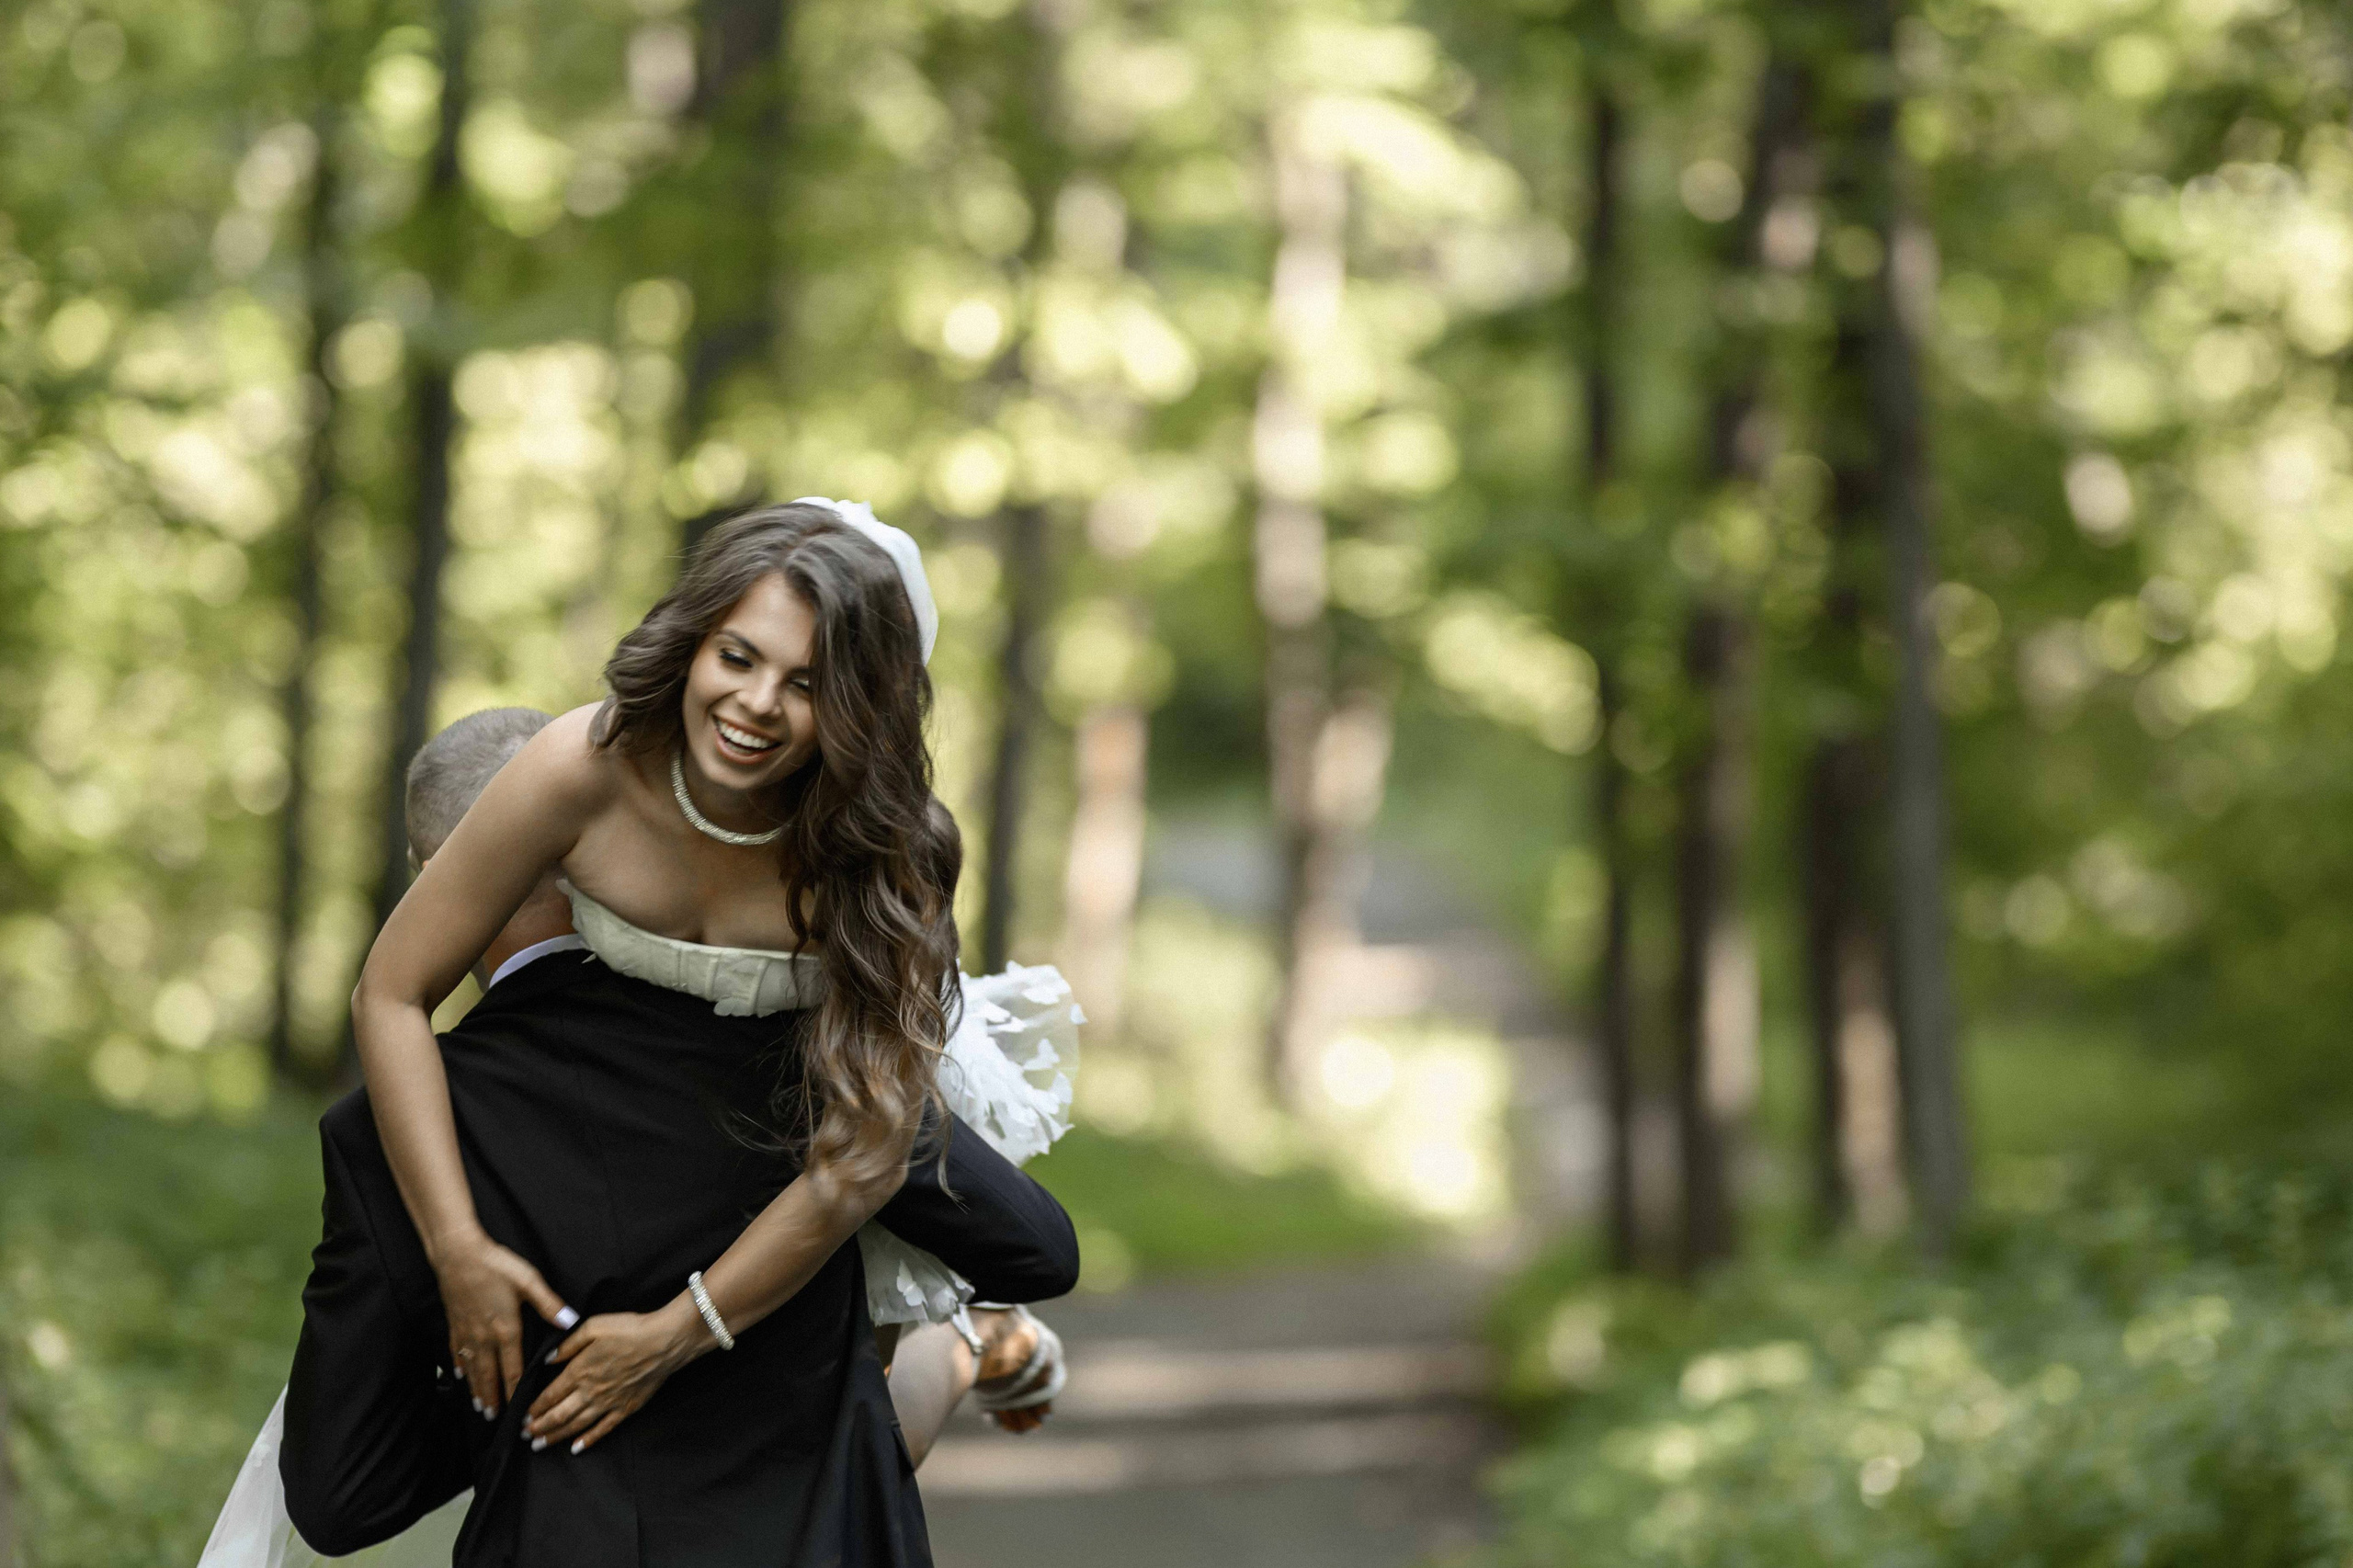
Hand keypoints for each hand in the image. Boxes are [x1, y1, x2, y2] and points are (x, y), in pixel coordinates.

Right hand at [432, 1231, 574, 1417]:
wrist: (458, 1254)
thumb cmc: (496, 1265)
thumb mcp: (529, 1281)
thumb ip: (549, 1304)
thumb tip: (570, 1321)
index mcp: (506, 1329)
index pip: (512, 1368)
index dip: (514, 1390)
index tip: (517, 1409)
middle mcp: (484, 1336)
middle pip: (488, 1374)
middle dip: (492, 1396)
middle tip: (492, 1418)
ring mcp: (467, 1331)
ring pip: (471, 1367)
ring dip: (475, 1387)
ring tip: (477, 1405)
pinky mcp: (454, 1322)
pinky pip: (456, 1350)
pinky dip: (458, 1365)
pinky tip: (458, 1374)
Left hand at [524, 1301, 705, 1453]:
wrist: (664, 1342)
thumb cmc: (630, 1329)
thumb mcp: (594, 1326)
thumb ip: (568, 1344)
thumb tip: (547, 1360)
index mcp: (580, 1371)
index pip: (550, 1395)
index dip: (534, 1408)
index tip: (523, 1417)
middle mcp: (591, 1391)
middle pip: (559, 1415)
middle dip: (540, 1427)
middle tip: (525, 1436)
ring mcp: (608, 1403)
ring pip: (576, 1425)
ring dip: (556, 1437)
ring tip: (540, 1445)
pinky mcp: (626, 1409)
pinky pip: (603, 1429)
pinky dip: (588, 1440)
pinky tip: (576, 1448)